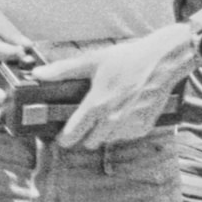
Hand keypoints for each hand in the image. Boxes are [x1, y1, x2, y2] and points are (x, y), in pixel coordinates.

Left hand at [50, 26, 190, 148]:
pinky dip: (123, 129)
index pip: (73, 135)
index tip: (63, 136)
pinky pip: (126, 136)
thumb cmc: (128, 59)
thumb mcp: (93, 60)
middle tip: (87, 122)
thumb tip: (38, 75)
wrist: (163, 60)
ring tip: (108, 114)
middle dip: (86, 135)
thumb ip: (64, 70)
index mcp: (97, 104)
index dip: (65, 138)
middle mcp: (113, 120)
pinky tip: (124, 112)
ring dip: (105, 133)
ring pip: (109, 140)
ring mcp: (130, 125)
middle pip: (90, 143)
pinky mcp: (144, 127)